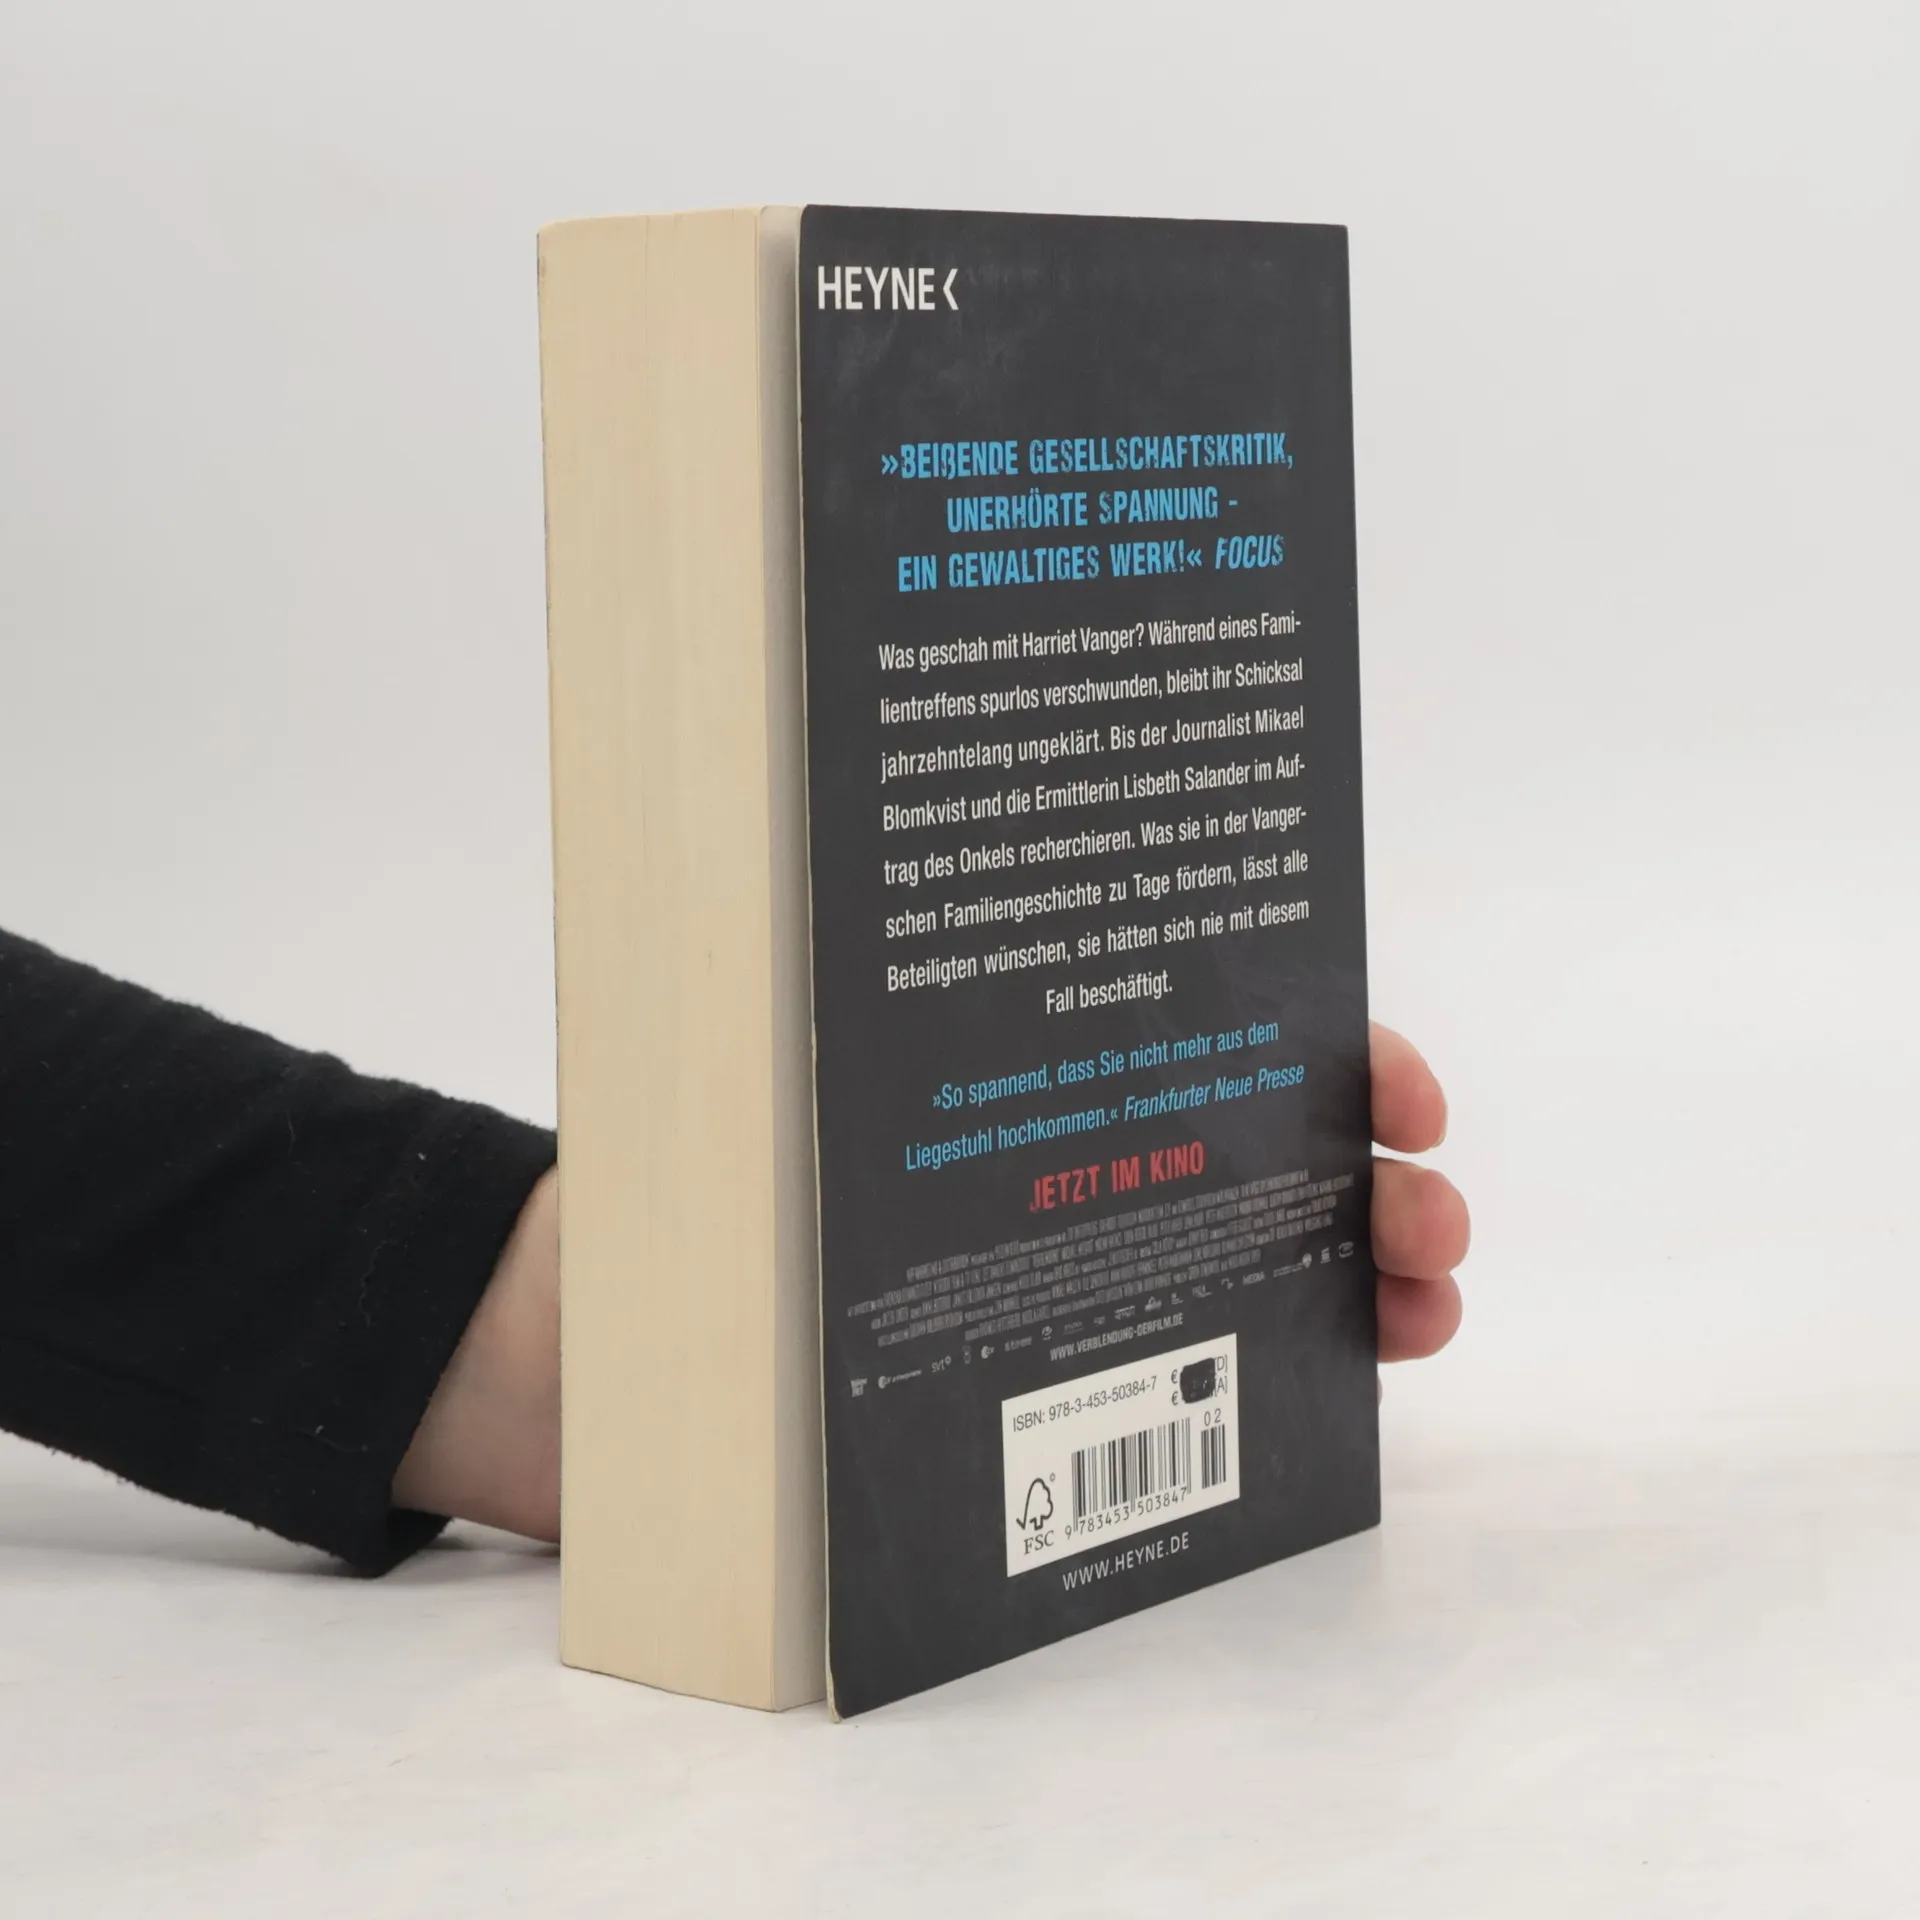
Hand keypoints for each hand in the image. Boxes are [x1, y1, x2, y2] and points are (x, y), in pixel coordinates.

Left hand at [395, 1027, 1466, 1539]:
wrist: (602, 1362)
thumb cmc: (668, 1180)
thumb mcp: (728, 1043)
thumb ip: (782, 966)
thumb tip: (816, 819)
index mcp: (1011, 1042)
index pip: (1193, 1017)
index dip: (1319, 1041)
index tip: (1389, 1086)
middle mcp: (1062, 1133)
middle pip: (1251, 1131)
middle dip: (1365, 1161)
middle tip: (1420, 1207)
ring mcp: (1070, 1248)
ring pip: (1251, 1243)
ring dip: (1363, 1260)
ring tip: (1421, 1293)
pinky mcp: (1056, 1366)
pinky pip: (1206, 1360)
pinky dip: (1297, 1359)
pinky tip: (1355, 1363)